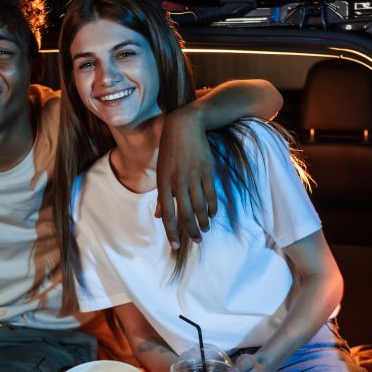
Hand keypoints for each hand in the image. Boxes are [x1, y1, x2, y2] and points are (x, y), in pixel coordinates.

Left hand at [156, 108, 216, 247]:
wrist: (184, 126)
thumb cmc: (170, 151)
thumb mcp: (161, 172)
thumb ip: (162, 196)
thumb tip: (159, 216)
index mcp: (163, 183)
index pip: (167, 214)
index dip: (172, 232)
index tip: (176, 245)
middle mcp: (177, 182)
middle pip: (185, 214)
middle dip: (191, 230)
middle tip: (197, 240)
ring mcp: (193, 176)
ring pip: (200, 206)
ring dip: (203, 221)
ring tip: (205, 229)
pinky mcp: (206, 171)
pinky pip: (210, 194)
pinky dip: (212, 207)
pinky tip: (212, 214)